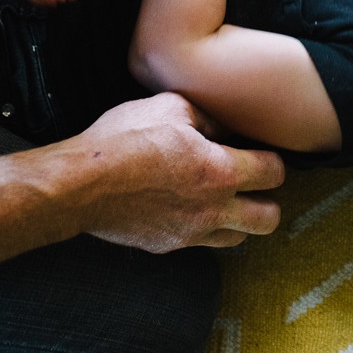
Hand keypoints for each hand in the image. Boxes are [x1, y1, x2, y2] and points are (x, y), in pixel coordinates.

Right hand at [64, 93, 283, 251]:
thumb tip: (222, 128)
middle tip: (254, 186)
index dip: (273, 161)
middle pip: (269, 218)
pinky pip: (202, 243)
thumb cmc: (123, 140)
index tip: (262, 155)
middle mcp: (213, 209)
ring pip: (239, 238)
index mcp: (220, 171)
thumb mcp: (170, 107)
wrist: (79, 184)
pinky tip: (189, 209)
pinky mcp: (168, 246)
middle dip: (269, 201)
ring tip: (225, 201)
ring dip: (239, 220)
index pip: (273, 173)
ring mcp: (191, 233)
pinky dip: (205, 229)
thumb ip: (206, 118)